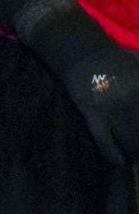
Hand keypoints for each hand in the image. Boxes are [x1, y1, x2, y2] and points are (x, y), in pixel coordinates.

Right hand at [62, 42, 138, 165]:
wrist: (80, 51)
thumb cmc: (112, 56)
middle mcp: (131, 103)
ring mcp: (111, 110)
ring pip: (129, 142)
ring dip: (133, 152)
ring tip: (133, 157)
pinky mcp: (92, 114)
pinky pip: (104, 141)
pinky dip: (112, 154)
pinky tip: (119, 162)